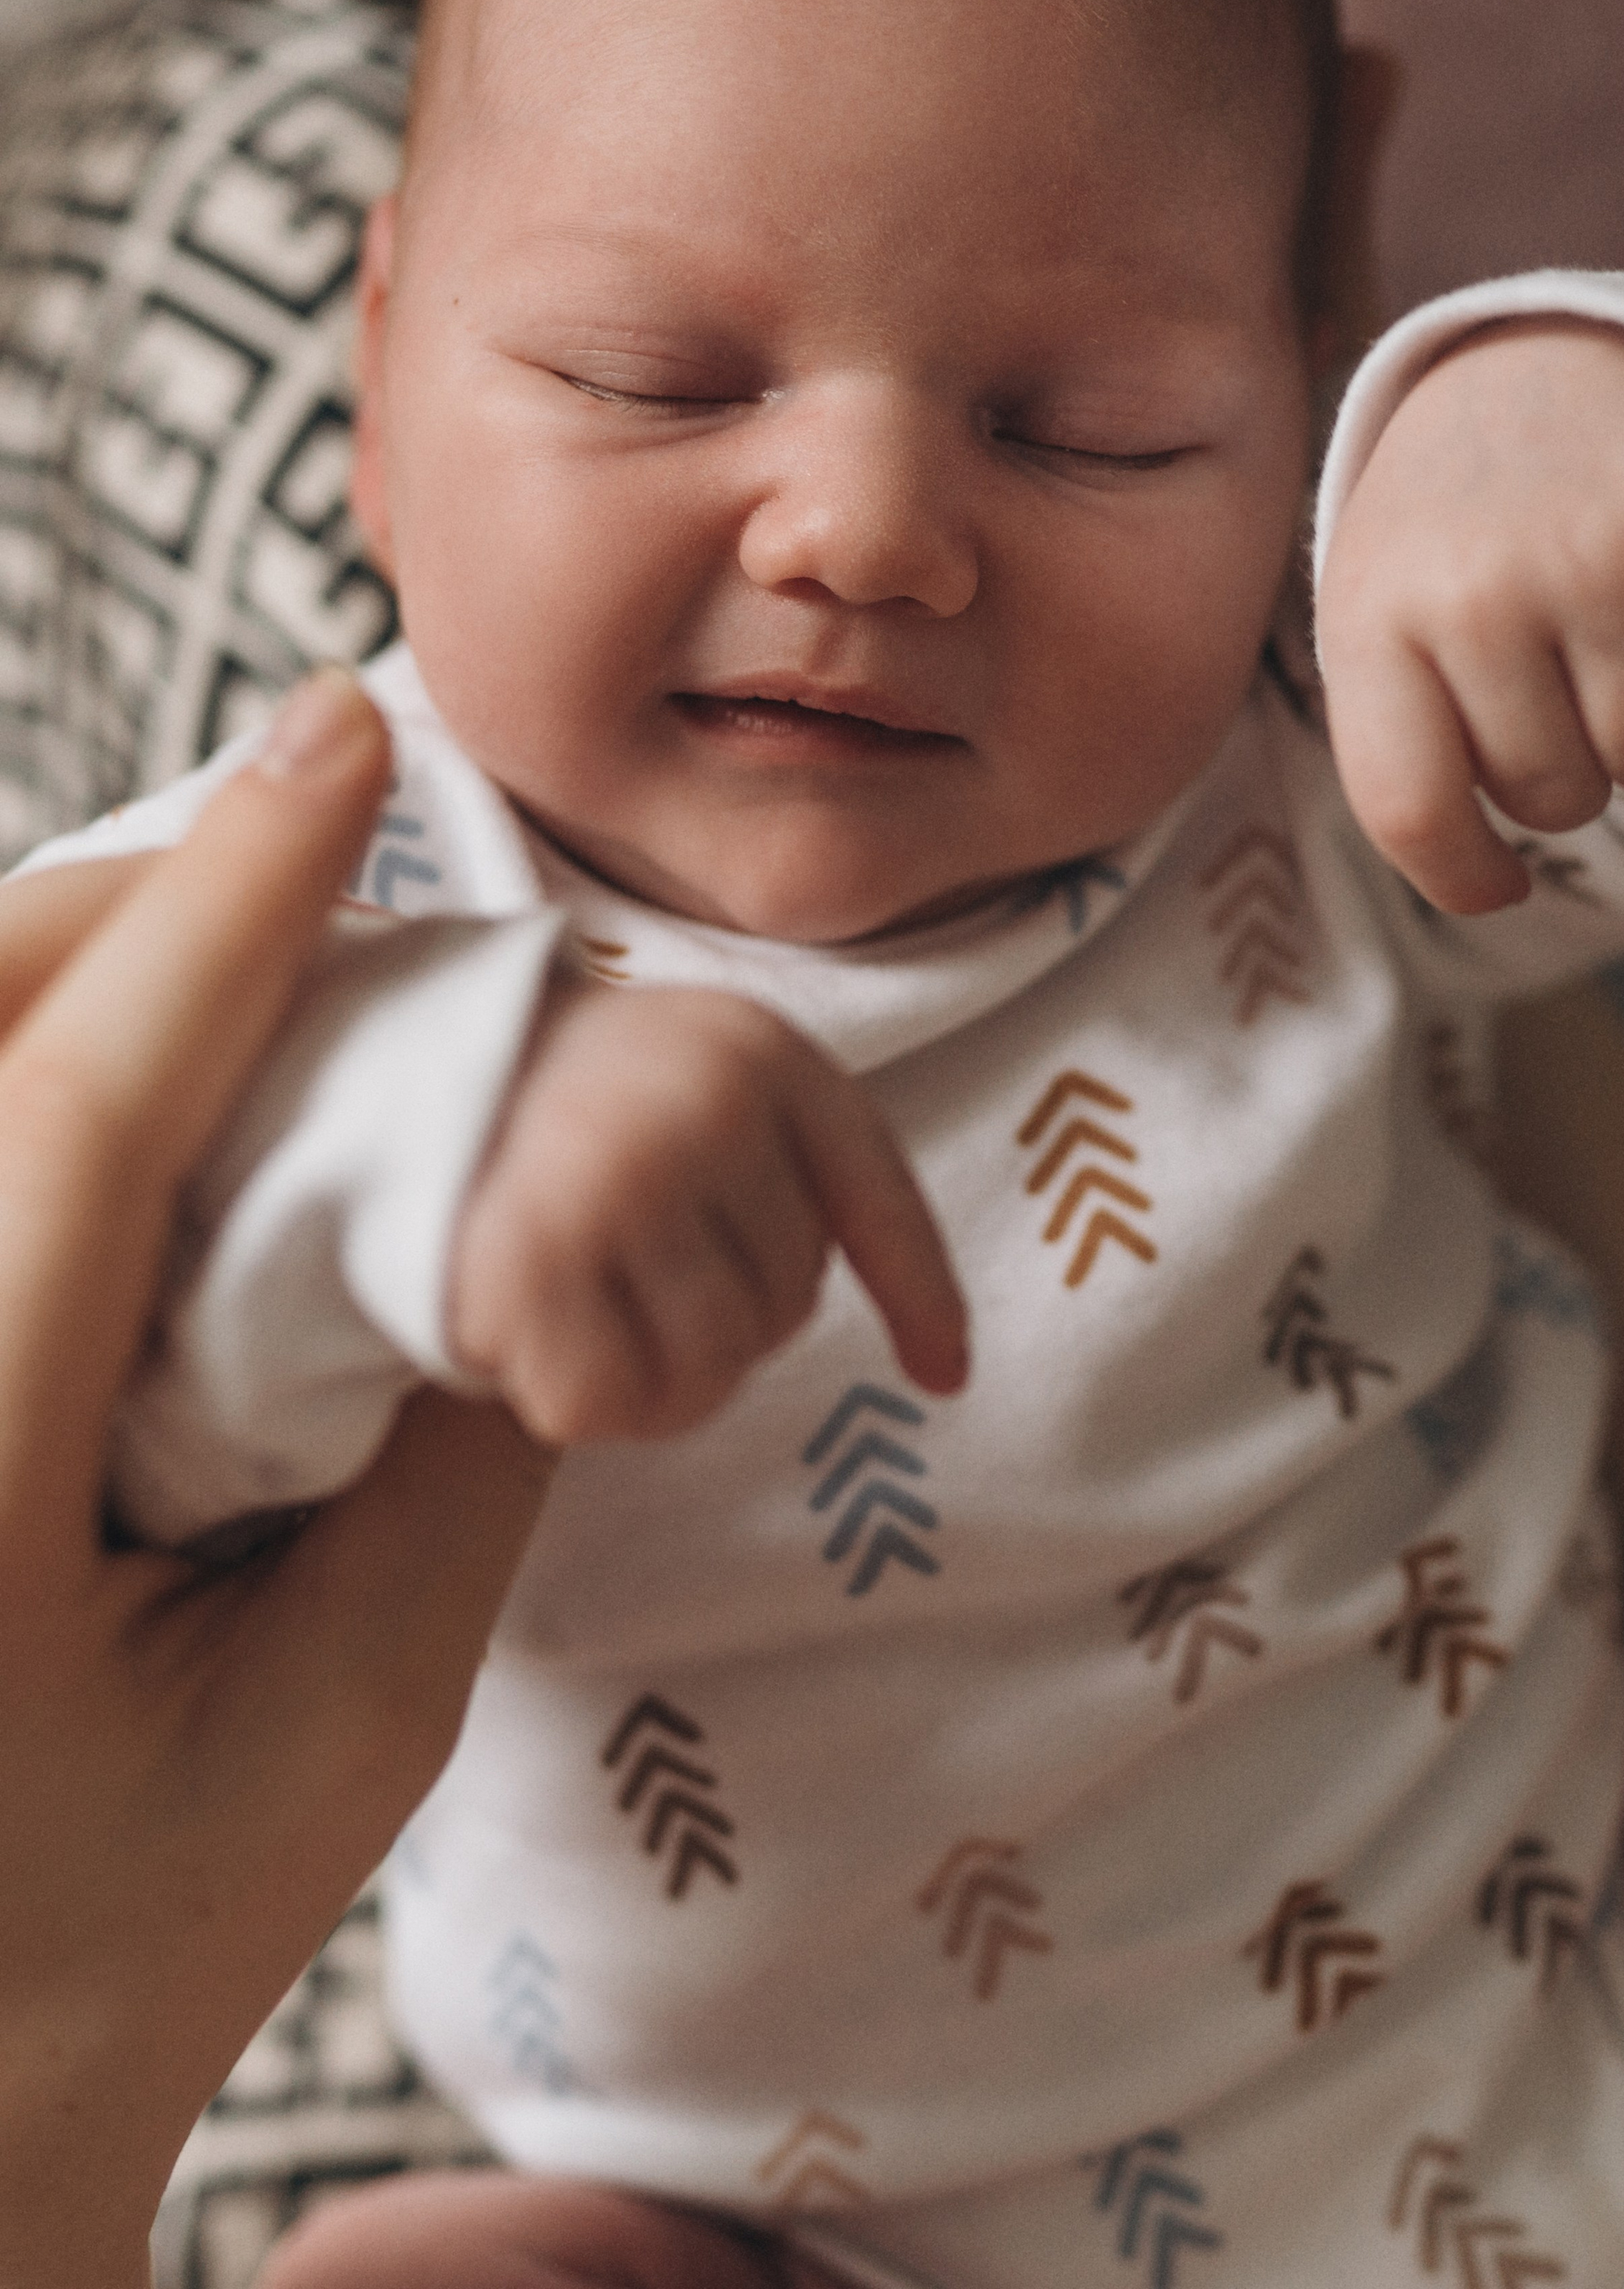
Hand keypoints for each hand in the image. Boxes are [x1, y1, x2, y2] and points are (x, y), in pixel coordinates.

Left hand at [0, 670, 555, 2288]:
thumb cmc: (111, 1952)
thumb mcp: (345, 1718)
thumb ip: (451, 1446)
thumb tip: (516, 1215)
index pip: (89, 1105)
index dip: (234, 899)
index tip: (344, 732)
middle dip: (138, 895)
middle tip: (309, 832)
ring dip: (76, 971)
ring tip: (231, 952)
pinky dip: (36, 1068)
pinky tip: (127, 1090)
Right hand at [448, 980, 969, 1443]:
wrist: (385, 1073)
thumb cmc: (563, 1105)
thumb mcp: (701, 1086)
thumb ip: (793, 1177)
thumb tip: (940, 1362)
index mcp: (762, 1052)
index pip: (878, 1194)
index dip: (921, 1294)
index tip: (945, 1375)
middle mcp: (704, 1106)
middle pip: (788, 1308)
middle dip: (719, 1321)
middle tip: (623, 1268)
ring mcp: (618, 1180)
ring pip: (709, 1372)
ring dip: (648, 1374)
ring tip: (580, 1300)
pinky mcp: (529, 1260)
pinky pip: (607, 1406)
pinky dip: (570, 1398)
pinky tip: (526, 1332)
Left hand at [1317, 319, 1623, 911]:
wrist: (1530, 369)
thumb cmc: (1444, 543)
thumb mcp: (1376, 628)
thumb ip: (1400, 754)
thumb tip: (1484, 887)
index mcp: (1371, 620)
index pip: (1414, 813)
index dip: (1463, 877)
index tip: (1497, 881)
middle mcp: (1477, 589)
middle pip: (1552, 796)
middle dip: (1562, 781)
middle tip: (1549, 698)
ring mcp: (1593, 554)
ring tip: (1607, 660)